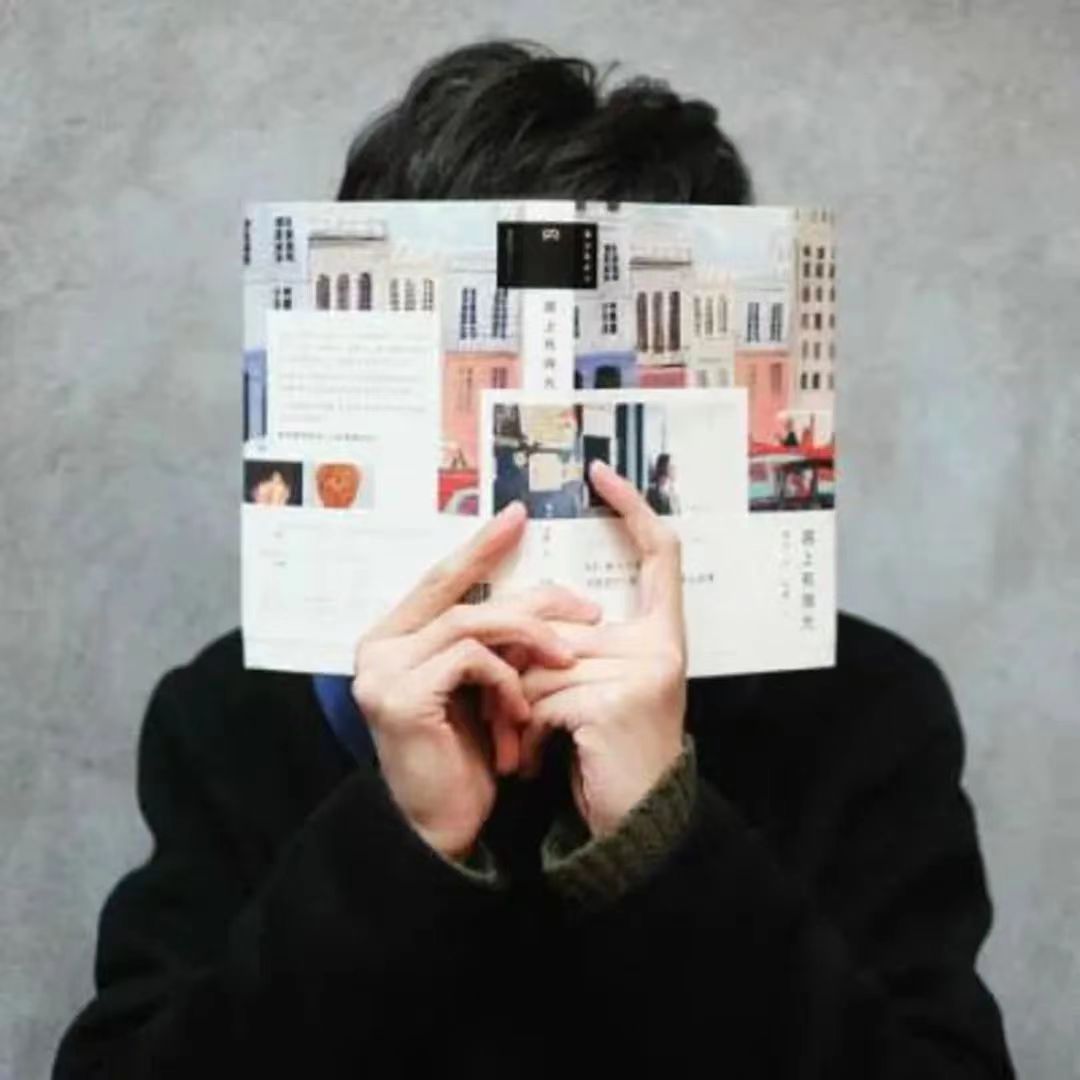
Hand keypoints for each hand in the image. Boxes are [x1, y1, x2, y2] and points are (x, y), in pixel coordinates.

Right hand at [351, 501, 600, 859]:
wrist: (443, 830)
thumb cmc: (466, 758)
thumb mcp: (482, 687)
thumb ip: (488, 643)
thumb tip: (539, 596)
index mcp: (394, 635)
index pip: (441, 578)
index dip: (480, 546)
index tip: (519, 517)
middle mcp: (377, 646)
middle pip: (459, 593)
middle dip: (528, 595)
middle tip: (585, 606)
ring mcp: (382, 671)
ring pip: (471, 622)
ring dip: (528, 639)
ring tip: (566, 660)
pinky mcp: (399, 697)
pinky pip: (470, 660)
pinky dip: (507, 679)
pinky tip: (522, 712)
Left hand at [516, 460, 687, 837]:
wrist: (630, 829)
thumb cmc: (608, 756)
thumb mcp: (601, 688)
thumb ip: (580, 646)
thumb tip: (524, 614)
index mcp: (663, 637)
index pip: (660, 556)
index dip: (634, 509)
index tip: (601, 472)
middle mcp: (663, 648)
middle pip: (563, 620)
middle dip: (524, 666)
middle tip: (517, 713)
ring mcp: (642, 674)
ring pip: (542, 660)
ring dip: (519, 707)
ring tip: (527, 745)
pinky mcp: (612, 703)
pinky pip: (538, 695)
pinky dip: (523, 731)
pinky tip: (533, 762)